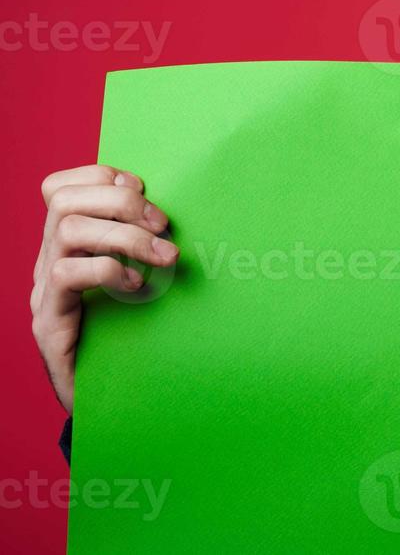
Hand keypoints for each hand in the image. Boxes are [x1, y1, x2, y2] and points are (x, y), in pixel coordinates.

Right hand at [30, 164, 176, 413]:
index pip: (59, 187)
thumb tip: (175, 215)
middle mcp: (47, 262)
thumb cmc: (132, 335)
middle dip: (121, 201)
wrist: (106, 403)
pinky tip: (137, 286)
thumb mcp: (140, 279)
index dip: (102, 176)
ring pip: (67, 230)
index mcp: (66, 246)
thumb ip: (143, 244)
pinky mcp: (49, 324)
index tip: (146, 190)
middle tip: (164, 226)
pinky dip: (109, 271)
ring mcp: (43, 293)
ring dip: (126, 235)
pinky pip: (67, 275)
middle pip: (63, 200)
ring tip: (164, 257)